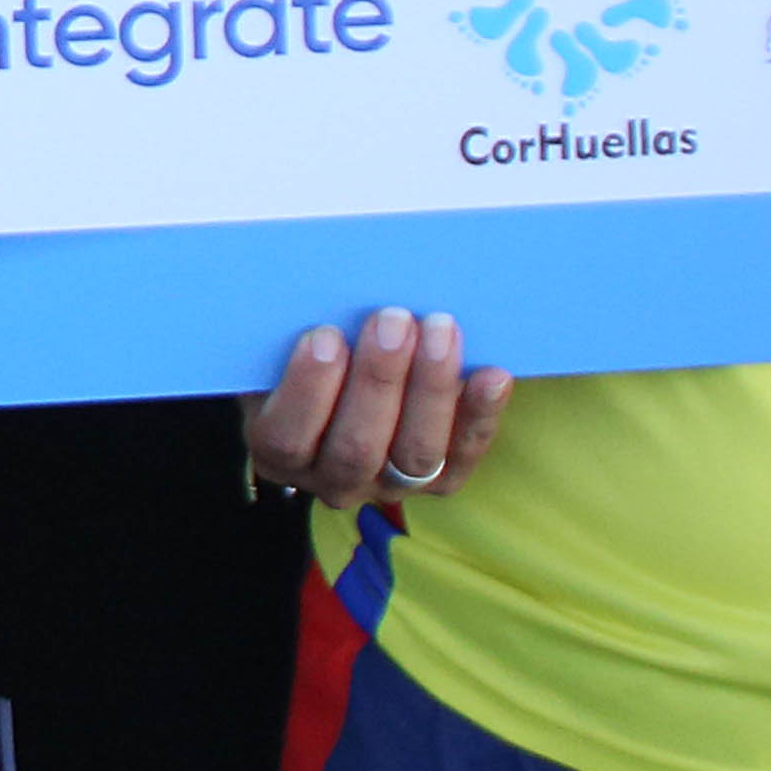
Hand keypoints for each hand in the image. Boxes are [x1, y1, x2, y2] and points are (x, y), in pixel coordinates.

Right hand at [245, 306, 508, 509]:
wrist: (352, 377)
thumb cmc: (312, 350)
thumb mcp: (279, 346)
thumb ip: (287, 330)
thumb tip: (307, 286)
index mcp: (277, 450)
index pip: (286, 438)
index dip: (307, 390)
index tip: (325, 336)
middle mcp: (331, 478)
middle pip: (355, 447)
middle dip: (378, 379)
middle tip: (393, 319)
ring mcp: (388, 484)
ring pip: (413, 454)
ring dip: (430, 388)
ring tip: (440, 329)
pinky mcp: (440, 480)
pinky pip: (463, 455)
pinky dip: (479, 415)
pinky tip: (492, 376)